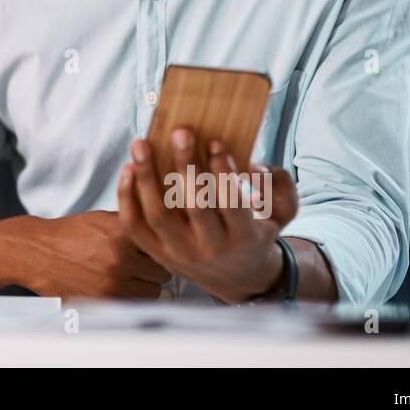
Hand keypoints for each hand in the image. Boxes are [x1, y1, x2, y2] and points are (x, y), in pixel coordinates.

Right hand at [7, 210, 171, 299]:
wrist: (38, 252)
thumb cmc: (70, 234)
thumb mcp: (103, 218)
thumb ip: (133, 224)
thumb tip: (160, 230)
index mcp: (123, 233)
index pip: (161, 247)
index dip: (157, 249)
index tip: (151, 251)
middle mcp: (121, 258)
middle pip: (162, 273)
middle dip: (153, 270)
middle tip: (140, 267)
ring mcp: (113, 282)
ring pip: (153, 292)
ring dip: (144, 287)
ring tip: (129, 279)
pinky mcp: (103, 301)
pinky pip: (134, 305)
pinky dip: (130, 299)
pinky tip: (117, 288)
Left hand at [116, 128, 299, 303]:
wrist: (237, 277)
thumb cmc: (256, 231)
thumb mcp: (281, 213)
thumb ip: (280, 186)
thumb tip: (254, 167)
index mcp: (244, 238)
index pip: (232, 203)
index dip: (223, 172)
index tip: (215, 141)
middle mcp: (210, 249)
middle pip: (194, 206)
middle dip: (186, 166)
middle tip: (181, 132)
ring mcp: (180, 253)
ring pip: (158, 215)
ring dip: (147, 177)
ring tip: (141, 144)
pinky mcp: (157, 253)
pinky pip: (135, 226)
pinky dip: (127, 198)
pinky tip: (127, 168)